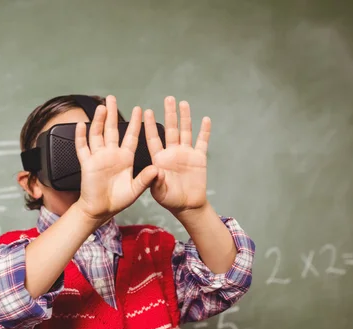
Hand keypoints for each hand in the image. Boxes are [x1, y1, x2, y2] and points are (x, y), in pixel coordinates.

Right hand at [74, 95, 158, 220]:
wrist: (100, 210)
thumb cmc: (118, 201)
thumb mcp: (136, 190)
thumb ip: (146, 179)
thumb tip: (157, 169)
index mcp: (125, 158)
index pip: (131, 136)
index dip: (135, 123)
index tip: (139, 109)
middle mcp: (111, 154)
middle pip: (112, 130)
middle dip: (112, 114)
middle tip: (112, 98)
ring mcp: (98, 157)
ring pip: (97, 135)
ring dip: (99, 121)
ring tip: (101, 108)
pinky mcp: (87, 164)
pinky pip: (83, 148)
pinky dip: (81, 137)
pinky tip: (81, 125)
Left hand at [144, 96, 209, 214]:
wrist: (187, 205)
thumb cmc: (169, 199)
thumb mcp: (159, 192)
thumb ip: (155, 180)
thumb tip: (155, 170)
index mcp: (159, 159)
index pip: (154, 139)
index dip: (151, 126)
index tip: (147, 111)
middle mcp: (172, 153)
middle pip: (170, 130)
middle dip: (169, 114)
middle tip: (168, 98)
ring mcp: (186, 154)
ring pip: (185, 132)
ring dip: (185, 118)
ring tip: (183, 103)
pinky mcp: (199, 158)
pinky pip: (202, 142)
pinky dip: (204, 131)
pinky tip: (205, 119)